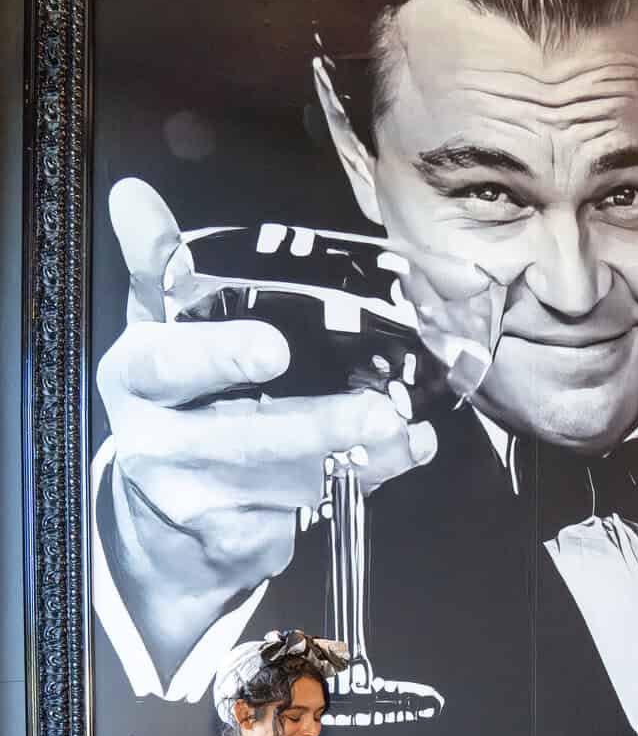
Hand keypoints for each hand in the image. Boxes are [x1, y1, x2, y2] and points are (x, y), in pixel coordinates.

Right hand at [96, 179, 436, 683]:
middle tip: (377, 411)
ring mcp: (201, 501)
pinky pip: (315, 507)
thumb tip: (133, 194)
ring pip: (290, 478)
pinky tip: (408, 452)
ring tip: (408, 428)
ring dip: (360, 453)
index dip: (217, 356)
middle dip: (314, 426)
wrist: (163, 530)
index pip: (165, 362)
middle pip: (241, 437)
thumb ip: (158, 265)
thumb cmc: (175, 408)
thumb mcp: (159, 334)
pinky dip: (369, 476)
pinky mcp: (242, 542)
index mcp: (136, 379)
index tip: (275, 350)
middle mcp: (159, 445)